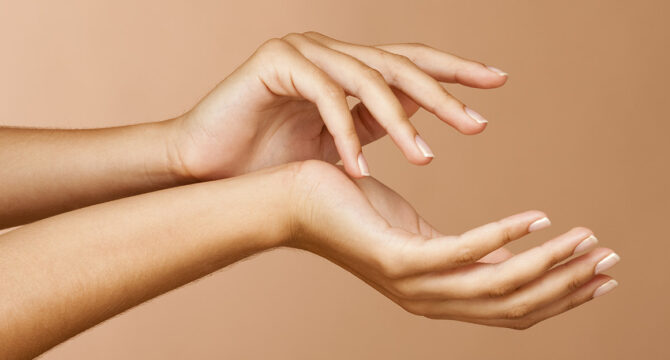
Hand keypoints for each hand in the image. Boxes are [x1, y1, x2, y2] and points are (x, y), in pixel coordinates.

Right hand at [168, 31, 507, 179]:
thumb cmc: (269, 164)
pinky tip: (358, 170)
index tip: (497, 82)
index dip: (454, 71)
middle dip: (442, 93)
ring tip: (425, 159)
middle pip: (399, 65)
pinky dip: (345, 134)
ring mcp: (303, 51)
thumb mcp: (334, 149)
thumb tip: (416, 132)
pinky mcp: (275, 61)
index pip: (409, 63)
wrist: (208, 170)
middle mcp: (329, 53)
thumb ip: (370, 131)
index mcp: (346, 69)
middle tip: (477, 122)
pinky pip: (324, 96)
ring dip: (399, 122)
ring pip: (367, 79)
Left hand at [284, 160, 618, 328]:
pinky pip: (462, 252)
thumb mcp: (420, 234)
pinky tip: (537, 217)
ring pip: (496, 284)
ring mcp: (413, 284)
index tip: (599, 273)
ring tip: (585, 239)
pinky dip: (506, 236)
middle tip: (610, 260)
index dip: (559, 297)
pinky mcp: (397, 257)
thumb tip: (506, 249)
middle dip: (566, 286)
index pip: (510, 308)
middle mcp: (429, 300)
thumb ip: (462, 250)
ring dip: (549, 264)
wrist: (295, 201)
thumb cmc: (357, 212)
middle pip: (513, 304)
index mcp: (438, 296)